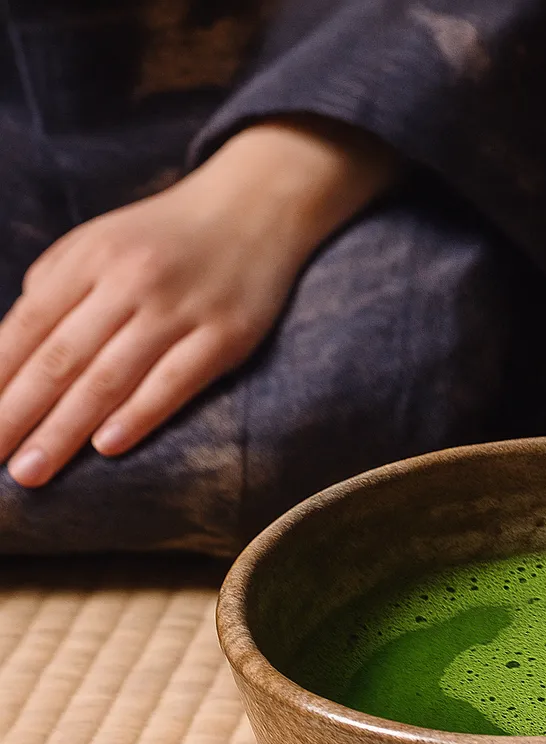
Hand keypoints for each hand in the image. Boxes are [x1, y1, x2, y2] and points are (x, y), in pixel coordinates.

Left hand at [0, 116, 396, 486]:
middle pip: (61, 358)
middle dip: (16, 413)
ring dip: (65, 428)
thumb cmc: (167, 236)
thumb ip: (55, 285)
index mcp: (91, 259)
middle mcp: (131, 281)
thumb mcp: (101, 240)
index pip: (27, 328)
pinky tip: (107, 446)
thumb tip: (14, 349)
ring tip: (32, 470)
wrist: (256, 206)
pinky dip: (140, 414)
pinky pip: (176, 381)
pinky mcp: (227, 334)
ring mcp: (181, 309)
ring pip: (111, 377)